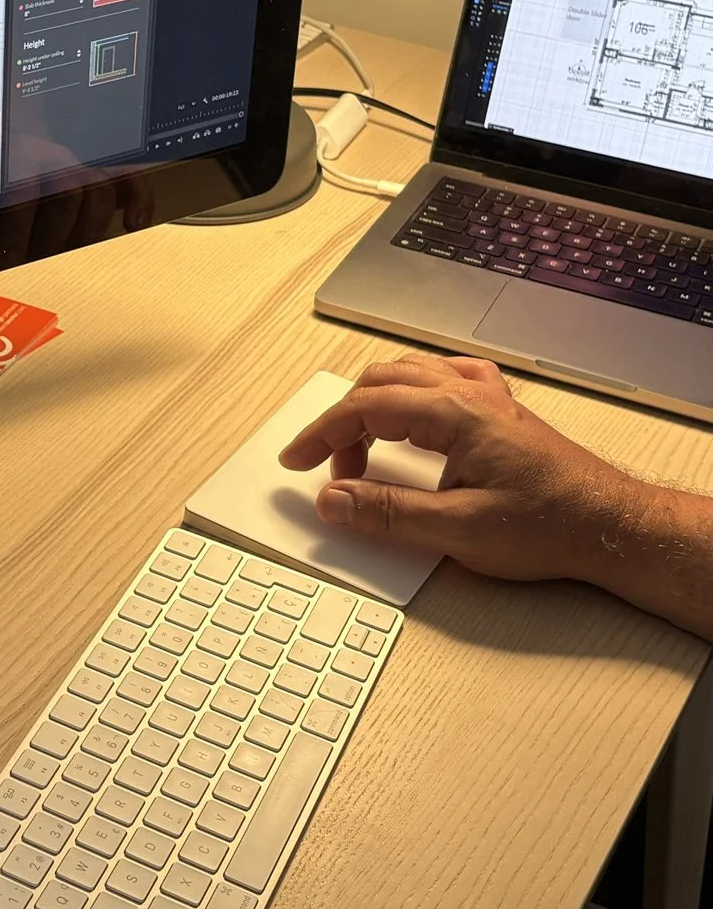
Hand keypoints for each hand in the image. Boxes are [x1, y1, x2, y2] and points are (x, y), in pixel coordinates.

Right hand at [277, 354, 650, 583]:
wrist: (612, 528)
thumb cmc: (551, 526)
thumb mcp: (458, 530)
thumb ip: (386, 513)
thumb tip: (333, 500)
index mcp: (455, 413)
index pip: (365, 408)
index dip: (321, 434)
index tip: (296, 459)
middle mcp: (469, 394)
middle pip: (379, 386)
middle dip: (341, 425)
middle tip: (326, 470)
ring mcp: (486, 398)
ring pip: (406, 378)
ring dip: (371, 410)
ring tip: (359, 456)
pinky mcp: (497, 412)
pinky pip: (439, 381)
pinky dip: (408, 397)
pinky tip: (407, 422)